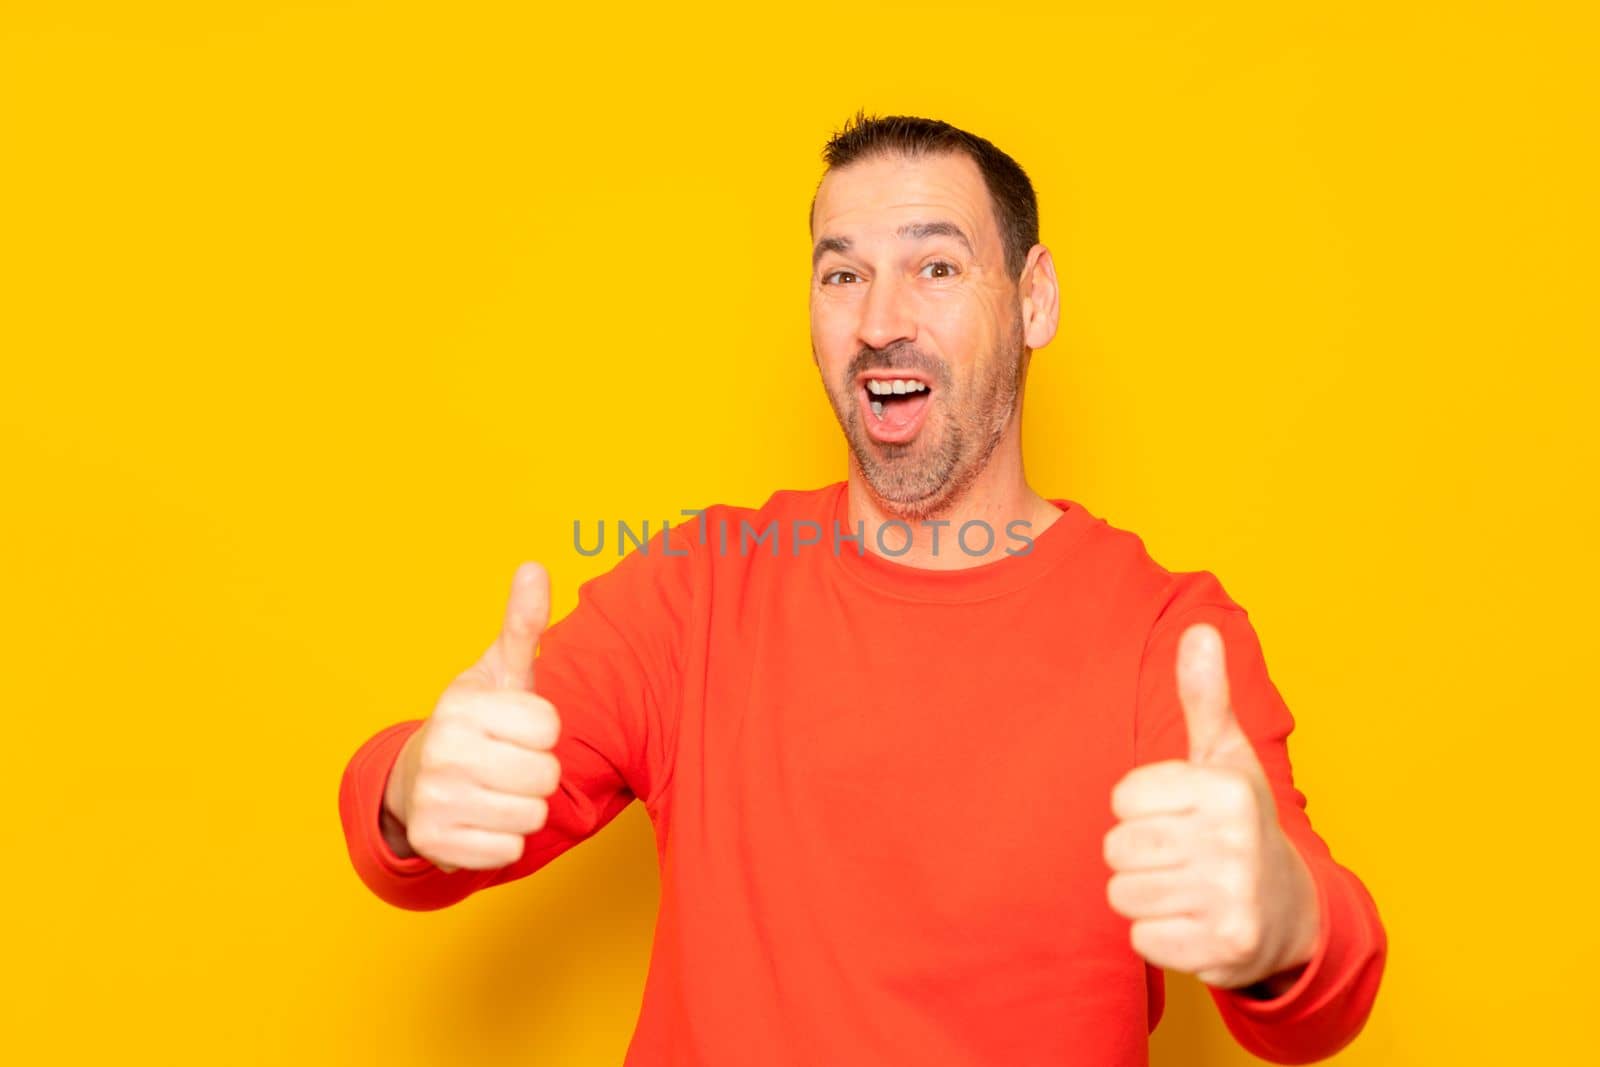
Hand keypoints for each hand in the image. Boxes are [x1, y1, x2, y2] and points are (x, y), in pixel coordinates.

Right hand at [384, 562, 563, 871]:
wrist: (419, 779)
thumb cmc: (476, 722)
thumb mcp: (499, 672)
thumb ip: (522, 624)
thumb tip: (534, 567)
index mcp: (462, 705)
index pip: (549, 726)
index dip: (542, 729)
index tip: (516, 727)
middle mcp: (443, 751)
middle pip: (545, 774)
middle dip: (536, 771)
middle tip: (507, 762)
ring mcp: (435, 799)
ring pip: (532, 815)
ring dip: (522, 806)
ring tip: (495, 789)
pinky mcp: (435, 843)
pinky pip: (509, 851)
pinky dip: (503, 840)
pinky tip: (481, 819)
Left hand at [1102, 622, 1318, 989]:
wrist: (1292, 913)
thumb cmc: (1241, 822)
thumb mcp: (1226, 756)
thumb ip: (1205, 696)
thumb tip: (1199, 628)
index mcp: (1228, 788)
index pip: (1122, 799)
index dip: (1140, 809)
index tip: (1178, 814)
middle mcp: (1235, 842)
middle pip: (1117, 848)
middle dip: (1138, 855)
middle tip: (1180, 856)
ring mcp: (1233, 899)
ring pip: (1123, 895)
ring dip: (1146, 896)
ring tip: (1186, 887)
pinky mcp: (1224, 950)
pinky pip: (1141, 941)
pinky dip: (1158, 936)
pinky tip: (1192, 922)